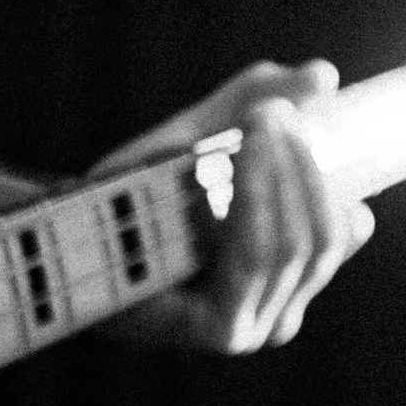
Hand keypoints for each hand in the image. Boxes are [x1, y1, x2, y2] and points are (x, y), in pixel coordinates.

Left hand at [91, 58, 372, 352]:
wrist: (67, 233)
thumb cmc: (132, 195)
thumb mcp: (201, 137)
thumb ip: (254, 104)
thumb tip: (325, 73)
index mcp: (283, 280)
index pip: (338, 230)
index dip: (330, 174)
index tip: (303, 122)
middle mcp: (277, 314)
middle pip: (319, 236)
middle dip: (304, 166)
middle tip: (274, 111)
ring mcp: (252, 329)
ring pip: (290, 244)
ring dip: (281, 174)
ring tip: (262, 120)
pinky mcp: (222, 331)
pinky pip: (253, 257)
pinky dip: (255, 200)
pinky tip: (244, 156)